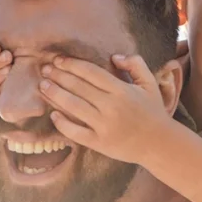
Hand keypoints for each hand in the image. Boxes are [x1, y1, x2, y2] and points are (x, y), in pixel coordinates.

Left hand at [39, 54, 175, 164]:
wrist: (159, 144)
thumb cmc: (153, 112)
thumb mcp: (150, 84)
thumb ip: (135, 65)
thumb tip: (114, 57)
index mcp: (122, 90)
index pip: (91, 72)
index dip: (72, 64)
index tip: (58, 60)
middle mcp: (111, 107)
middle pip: (78, 87)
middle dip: (58, 76)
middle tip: (44, 69)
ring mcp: (104, 126)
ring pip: (73, 107)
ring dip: (55, 95)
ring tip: (42, 86)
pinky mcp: (99, 143)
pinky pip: (76, 132)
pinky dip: (63, 124)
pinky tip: (53, 115)